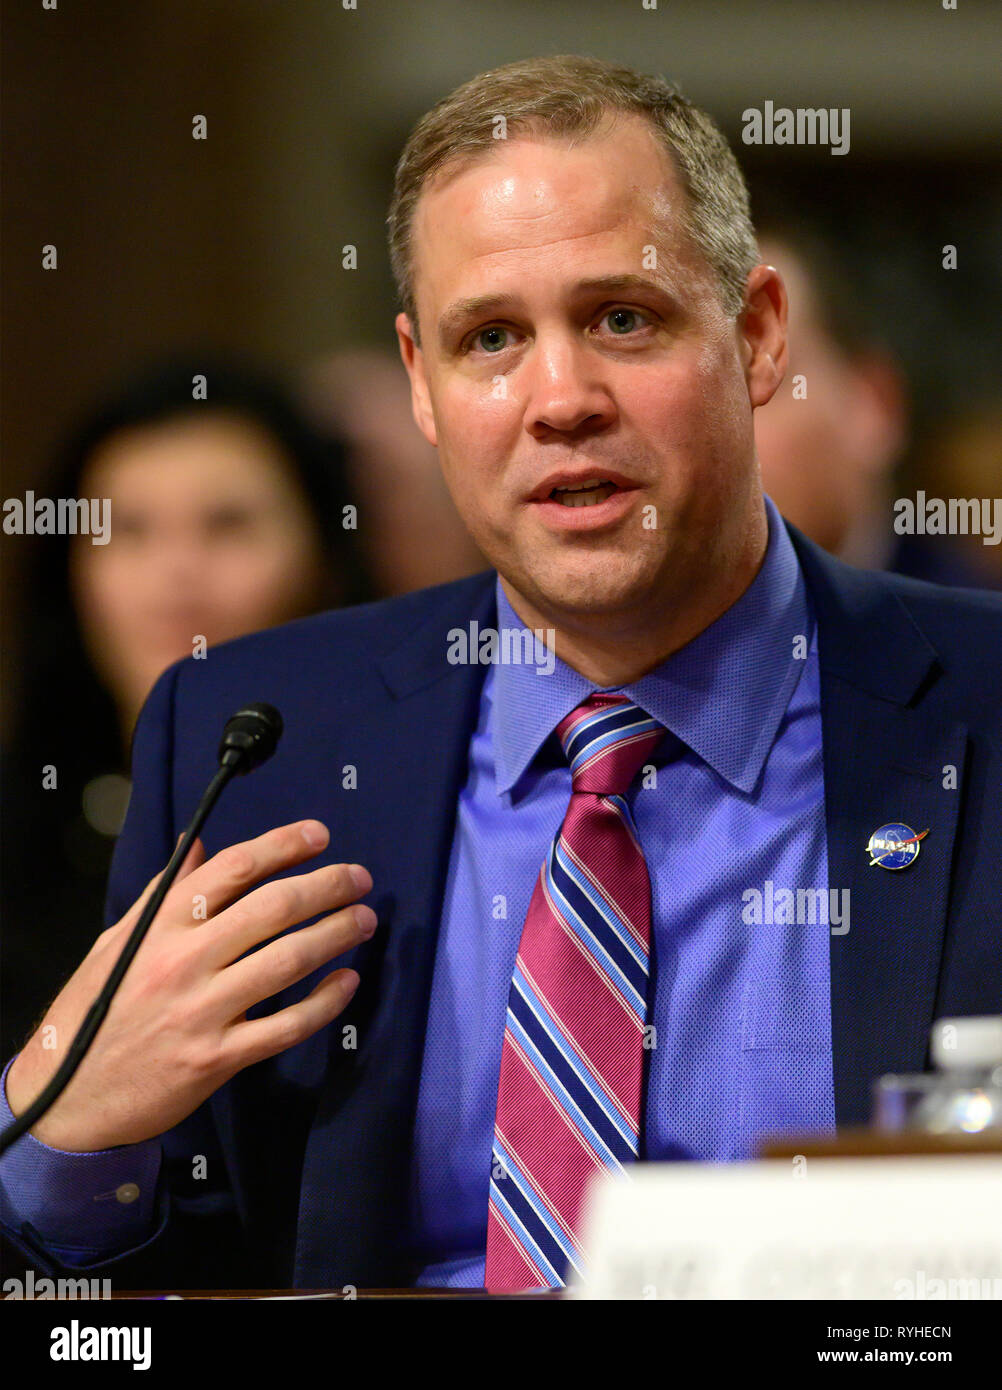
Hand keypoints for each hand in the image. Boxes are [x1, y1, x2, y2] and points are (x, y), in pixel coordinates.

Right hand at [5, 821, 373, 1150]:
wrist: (66, 1099)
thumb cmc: (94, 1013)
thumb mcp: (117, 943)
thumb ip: (163, 892)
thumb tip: (199, 845)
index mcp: (160, 926)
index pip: (233, 869)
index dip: (282, 845)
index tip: (319, 834)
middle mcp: (183, 961)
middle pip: (272, 908)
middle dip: (326, 886)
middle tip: (360, 878)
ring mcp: (203, 1011)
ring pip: (287, 961)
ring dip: (335, 935)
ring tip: (365, 920)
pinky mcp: (218, 1058)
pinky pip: (285, 1026)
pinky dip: (324, 1003)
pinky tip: (347, 982)